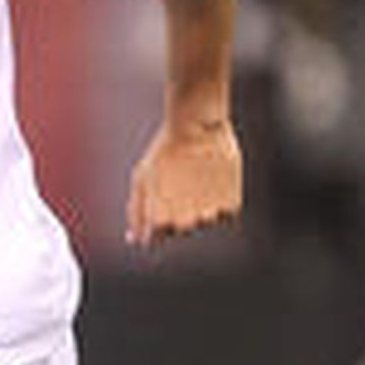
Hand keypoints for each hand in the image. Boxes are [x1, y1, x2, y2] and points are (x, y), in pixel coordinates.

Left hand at [124, 118, 241, 246]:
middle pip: (181, 229)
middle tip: (180, 181)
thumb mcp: (141, 181)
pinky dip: (220, 198)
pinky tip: (213, 177)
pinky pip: (224, 212)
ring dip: (202, 204)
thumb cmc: (164, 150)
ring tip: (197, 176)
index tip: (161, 191)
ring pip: (204, 220)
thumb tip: (134, 240)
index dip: (157, 212)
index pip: (155, 236)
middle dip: (179, 210)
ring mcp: (209, 216)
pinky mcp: (230, 207)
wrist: (196, 125)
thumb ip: (136, 214)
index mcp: (159, 221)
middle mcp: (184, 224)